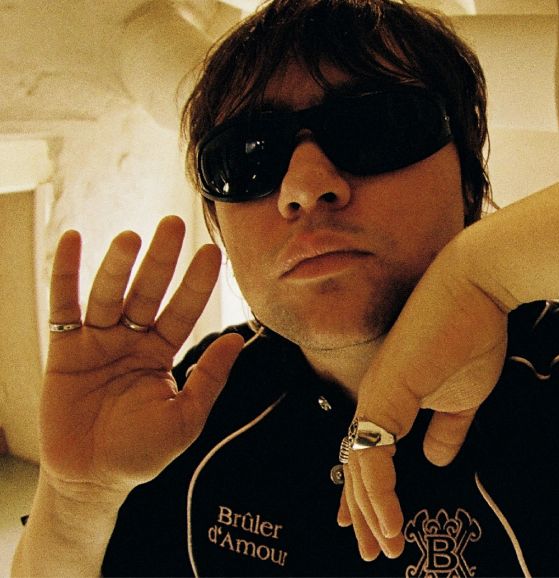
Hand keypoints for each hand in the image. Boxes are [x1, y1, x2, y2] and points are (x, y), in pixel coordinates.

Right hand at [40, 216, 242, 500]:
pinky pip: (65, 305)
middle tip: (175, 224)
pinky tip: (71, 240)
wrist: (93, 479)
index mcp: (163, 352)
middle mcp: (132, 340)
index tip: (213, 251)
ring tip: (132, 237)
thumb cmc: (143, 452)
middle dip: (162, 260)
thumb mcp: (186, 418)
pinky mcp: (64, 350)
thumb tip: (238, 340)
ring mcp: (98, 341)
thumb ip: (209, 378)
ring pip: (110, 295)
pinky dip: (66, 273)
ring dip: (119, 265)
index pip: (184, 309)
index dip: (197, 282)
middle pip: (149, 291)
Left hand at [335, 246, 508, 559]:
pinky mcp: (385, 393)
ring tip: (383, 547)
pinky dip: (378, 492)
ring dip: (370, 511)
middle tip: (371, 551)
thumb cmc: (473, 331)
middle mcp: (374, 398)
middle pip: (357, 465)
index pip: (370, 452)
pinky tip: (390, 518)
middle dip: (364, 513)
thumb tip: (434, 459)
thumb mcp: (464, 395)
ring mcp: (375, 395)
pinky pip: (372, 455)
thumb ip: (447, 429)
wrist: (478, 286)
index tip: (369, 526)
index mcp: (390, 397)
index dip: (368, 492)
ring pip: (359, 466)